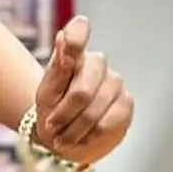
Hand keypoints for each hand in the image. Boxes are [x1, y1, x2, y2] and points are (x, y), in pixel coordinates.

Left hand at [32, 16, 133, 165]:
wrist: (66, 135)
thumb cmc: (52, 109)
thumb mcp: (46, 94)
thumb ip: (57, 69)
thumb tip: (62, 36)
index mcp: (73, 55)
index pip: (77, 35)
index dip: (76, 35)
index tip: (72, 31)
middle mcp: (97, 63)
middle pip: (81, 93)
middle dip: (63, 116)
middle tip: (50, 127)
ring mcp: (115, 82)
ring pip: (93, 111)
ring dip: (73, 131)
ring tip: (61, 139)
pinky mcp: (126, 103)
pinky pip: (107, 124)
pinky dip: (89, 136)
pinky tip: (80, 139)